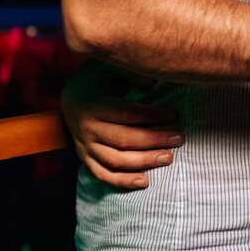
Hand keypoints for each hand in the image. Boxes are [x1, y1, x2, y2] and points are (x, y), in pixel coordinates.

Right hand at [61, 60, 180, 189]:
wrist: (69, 97)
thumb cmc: (97, 80)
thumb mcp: (109, 68)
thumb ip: (130, 74)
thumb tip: (151, 85)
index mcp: (93, 104)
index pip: (126, 113)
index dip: (152, 115)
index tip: (175, 114)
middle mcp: (87, 128)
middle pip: (123, 139)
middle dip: (154, 140)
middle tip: (180, 138)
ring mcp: (84, 146)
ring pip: (115, 160)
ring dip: (144, 162)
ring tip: (169, 158)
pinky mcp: (85, 158)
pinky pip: (102, 174)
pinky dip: (123, 181)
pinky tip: (145, 182)